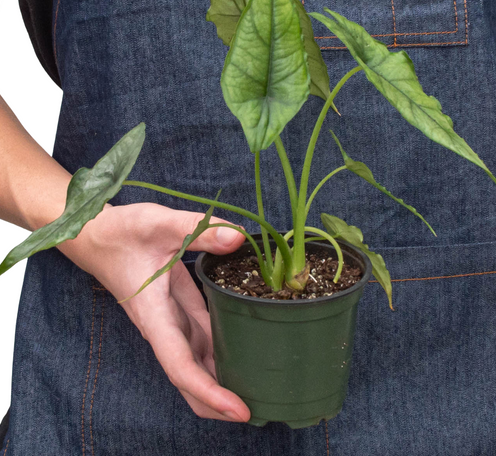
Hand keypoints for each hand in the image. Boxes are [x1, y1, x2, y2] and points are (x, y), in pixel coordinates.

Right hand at [58, 202, 250, 422]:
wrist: (97, 235)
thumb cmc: (121, 232)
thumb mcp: (159, 224)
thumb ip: (198, 230)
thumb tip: (239, 238)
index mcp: (154, 315)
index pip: (180, 366)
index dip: (209, 392)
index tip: (238, 410)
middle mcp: (162, 325)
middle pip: (189, 376)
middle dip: (217, 402)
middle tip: (257, 410)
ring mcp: (169, 319)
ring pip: (195, 359)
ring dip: (220, 377)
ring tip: (257, 385)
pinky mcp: (175, 307)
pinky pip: (199, 335)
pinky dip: (218, 348)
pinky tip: (242, 346)